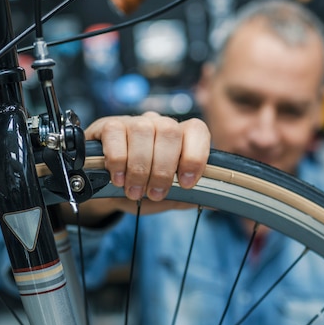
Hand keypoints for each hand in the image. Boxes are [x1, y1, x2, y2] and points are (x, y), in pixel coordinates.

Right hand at [85, 111, 209, 200]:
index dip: (195, 156)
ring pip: (143, 131)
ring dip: (139, 167)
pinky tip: (118, 178)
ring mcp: (133, 122)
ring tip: (134, 191)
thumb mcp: (167, 196)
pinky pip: (116, 134)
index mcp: (179, 137)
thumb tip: (215, 202)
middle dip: (163, 168)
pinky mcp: (108, 125)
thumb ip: (189, 196)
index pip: (196, 130)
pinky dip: (118, 160)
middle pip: (170, 131)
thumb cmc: (142, 188)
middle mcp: (158, 124)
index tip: (186, 183)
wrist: (107, 190)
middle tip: (155, 193)